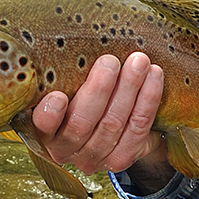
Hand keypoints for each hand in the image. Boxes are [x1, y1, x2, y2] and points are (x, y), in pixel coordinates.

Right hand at [32, 52, 168, 179]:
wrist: (109, 126)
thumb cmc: (79, 94)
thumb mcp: (65, 85)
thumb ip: (63, 74)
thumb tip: (68, 40)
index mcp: (44, 131)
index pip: (44, 127)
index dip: (50, 115)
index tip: (58, 96)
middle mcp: (65, 149)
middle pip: (82, 123)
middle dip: (99, 90)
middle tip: (110, 61)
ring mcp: (94, 158)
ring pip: (113, 124)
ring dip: (129, 89)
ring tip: (139, 62)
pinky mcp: (121, 159)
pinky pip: (139, 127)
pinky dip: (148, 100)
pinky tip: (154, 76)